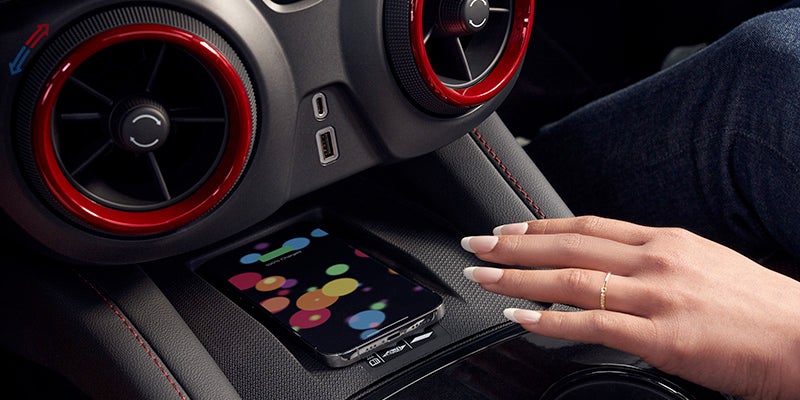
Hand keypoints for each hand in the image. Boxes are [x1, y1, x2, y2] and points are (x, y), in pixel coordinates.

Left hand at [461, 216, 799, 399]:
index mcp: (666, 241)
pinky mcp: (662, 336)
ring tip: (482, 277)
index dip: (540, 226)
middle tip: (475, 243)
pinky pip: (592, 324)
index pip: (587, 225)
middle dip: (513, 244)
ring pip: (570, 278)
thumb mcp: (705, 266)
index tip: (508, 227)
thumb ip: (656, 264)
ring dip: (517, 277)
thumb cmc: (762, 309)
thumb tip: (616, 269)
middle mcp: (657, 260)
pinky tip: (520, 318)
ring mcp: (657, 296)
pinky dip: (549, 320)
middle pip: (568, 245)